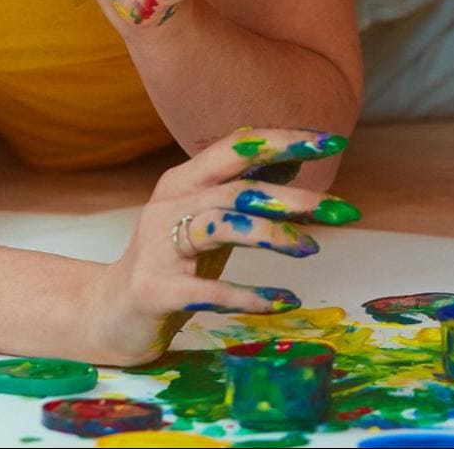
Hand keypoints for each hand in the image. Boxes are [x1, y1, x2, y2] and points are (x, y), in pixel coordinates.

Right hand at [84, 126, 356, 365]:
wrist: (110, 313)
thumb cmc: (173, 261)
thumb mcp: (212, 219)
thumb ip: (247, 188)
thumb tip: (297, 155)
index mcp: (184, 179)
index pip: (238, 146)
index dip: (285, 140)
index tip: (334, 140)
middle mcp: (169, 204)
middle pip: (238, 189)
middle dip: (294, 197)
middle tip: (343, 210)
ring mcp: (158, 246)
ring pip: (222, 226)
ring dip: (273, 236)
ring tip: (312, 249)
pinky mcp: (154, 289)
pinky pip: (207, 291)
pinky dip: (250, 294)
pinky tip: (284, 300)